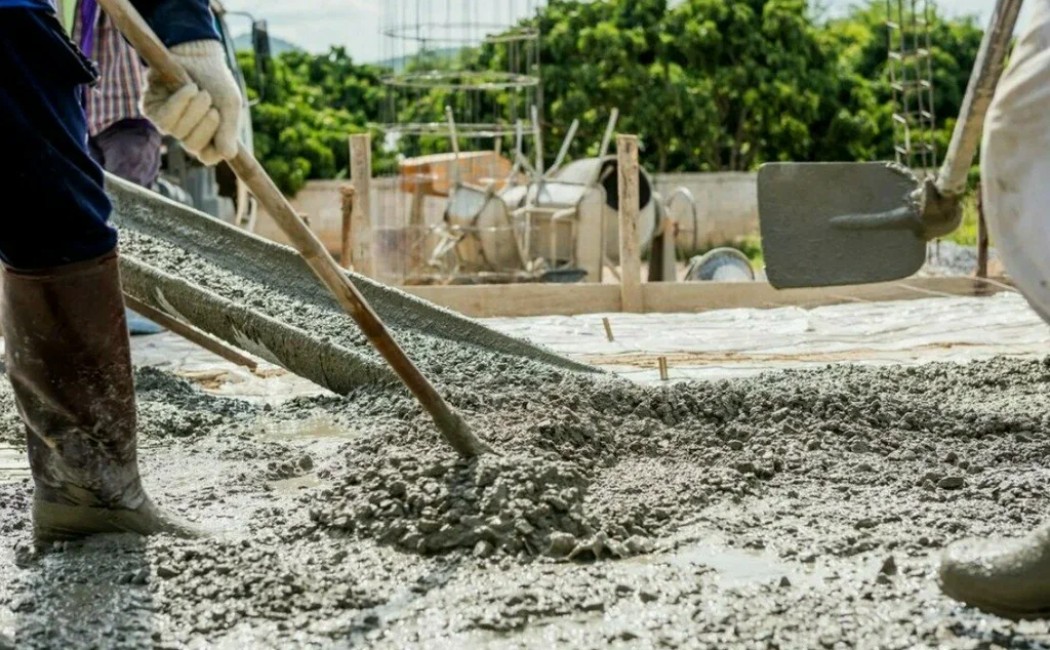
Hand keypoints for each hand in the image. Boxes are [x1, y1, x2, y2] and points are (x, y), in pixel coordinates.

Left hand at [141, 39, 241, 165]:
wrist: (198, 54)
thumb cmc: (216, 81)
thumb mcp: (230, 106)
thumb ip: (229, 131)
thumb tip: (228, 155)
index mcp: (206, 138)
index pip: (207, 158)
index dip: (215, 145)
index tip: (221, 123)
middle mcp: (185, 135)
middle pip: (192, 146)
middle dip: (205, 122)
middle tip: (211, 102)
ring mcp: (167, 124)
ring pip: (178, 132)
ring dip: (193, 110)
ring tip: (199, 91)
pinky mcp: (151, 110)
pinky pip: (165, 119)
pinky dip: (179, 103)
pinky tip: (187, 88)